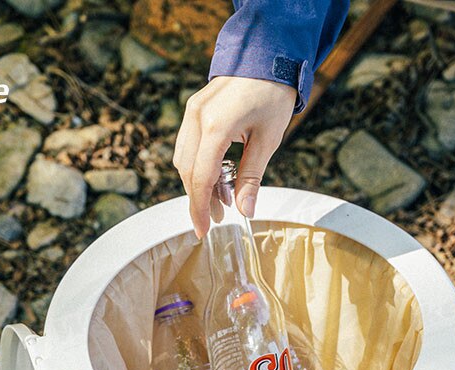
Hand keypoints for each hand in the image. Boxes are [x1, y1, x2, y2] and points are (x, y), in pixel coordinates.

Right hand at [174, 76, 296, 237]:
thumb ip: (252, 177)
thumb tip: (245, 211)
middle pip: (188, 172)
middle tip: (215, 221)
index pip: (200, 178)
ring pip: (183, 161)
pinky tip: (217, 178)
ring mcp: (191, 112)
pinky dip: (198, 166)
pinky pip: (187, 146)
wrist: (267, 55)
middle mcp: (197, 119)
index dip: (200, 208)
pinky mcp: (193, 110)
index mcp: (216, 126)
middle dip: (199, 200)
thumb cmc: (271, 94)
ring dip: (198, 184)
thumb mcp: (267, 140)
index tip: (203, 230)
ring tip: (221, 200)